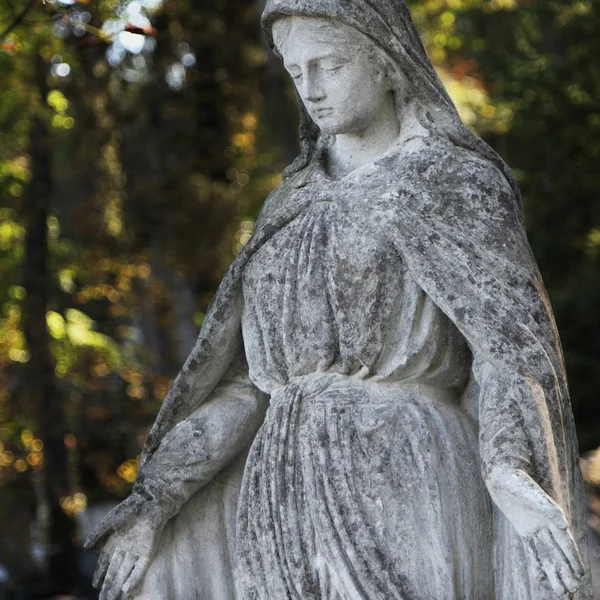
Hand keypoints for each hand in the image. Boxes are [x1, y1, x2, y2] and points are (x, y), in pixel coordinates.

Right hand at [84, 493, 165, 599]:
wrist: (149, 502)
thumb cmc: (129, 508)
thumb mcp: (110, 521)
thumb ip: (97, 534)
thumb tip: (85, 549)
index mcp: (115, 541)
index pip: (105, 562)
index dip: (100, 574)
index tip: (95, 585)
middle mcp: (125, 549)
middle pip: (114, 572)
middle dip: (108, 586)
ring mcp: (136, 551)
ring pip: (125, 573)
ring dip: (118, 586)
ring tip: (112, 599)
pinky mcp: (148, 551)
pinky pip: (140, 568)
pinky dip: (133, 578)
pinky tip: (127, 589)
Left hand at [486, 467, 584, 596]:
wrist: (502, 476)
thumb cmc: (519, 481)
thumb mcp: (533, 494)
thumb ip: (549, 509)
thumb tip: (563, 526)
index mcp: (553, 517)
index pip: (565, 543)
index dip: (573, 559)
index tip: (580, 575)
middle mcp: (546, 525)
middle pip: (558, 553)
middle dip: (565, 571)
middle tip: (572, 590)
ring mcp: (535, 528)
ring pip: (546, 555)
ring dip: (553, 572)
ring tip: (560, 592)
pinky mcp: (524, 529)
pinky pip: (532, 550)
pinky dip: (537, 564)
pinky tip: (541, 579)